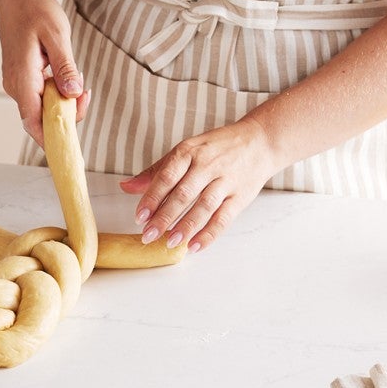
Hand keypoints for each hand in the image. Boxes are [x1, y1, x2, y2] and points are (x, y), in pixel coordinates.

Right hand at [0, 0, 89, 144]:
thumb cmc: (34, 11)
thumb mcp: (57, 35)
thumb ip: (65, 67)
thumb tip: (73, 93)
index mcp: (22, 78)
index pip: (33, 122)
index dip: (51, 139)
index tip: (70, 146)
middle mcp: (16, 86)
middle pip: (40, 119)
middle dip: (66, 116)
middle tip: (85, 94)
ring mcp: (17, 84)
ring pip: (42, 109)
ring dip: (63, 103)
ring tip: (77, 80)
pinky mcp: (22, 80)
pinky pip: (40, 97)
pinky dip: (57, 94)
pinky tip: (67, 78)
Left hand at [120, 119, 276, 252]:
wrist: (261, 141)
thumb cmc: (216, 148)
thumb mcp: (186, 151)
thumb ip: (156, 172)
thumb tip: (126, 186)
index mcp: (190, 152)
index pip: (167, 176)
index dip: (151, 198)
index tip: (139, 217)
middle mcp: (208, 165)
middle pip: (183, 194)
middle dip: (164, 217)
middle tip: (148, 235)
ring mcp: (226, 181)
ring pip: (203, 207)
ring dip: (186, 227)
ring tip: (170, 243)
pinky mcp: (241, 196)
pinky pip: (223, 218)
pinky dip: (209, 234)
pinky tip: (194, 246)